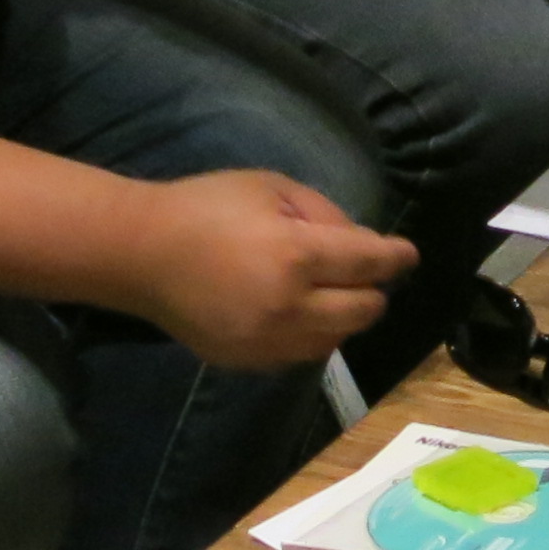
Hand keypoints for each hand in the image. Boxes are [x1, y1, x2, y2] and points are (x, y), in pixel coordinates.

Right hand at [132, 170, 419, 370]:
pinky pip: (301, 354)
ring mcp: (268, 342)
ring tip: (332, 293)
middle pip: (363, 311)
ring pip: (336, 339)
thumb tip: (360, 243)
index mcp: (296, 256)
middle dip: (373, 291)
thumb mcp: (271, 187)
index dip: (394, 258)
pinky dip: (312, 334)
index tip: (407, 255)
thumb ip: (323, 213)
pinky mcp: (249, 362)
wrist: (142, 254)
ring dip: (345, 316)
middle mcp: (290, 307)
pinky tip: (300, 312)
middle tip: (366, 274)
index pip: (368, 264)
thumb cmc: (206, 207)